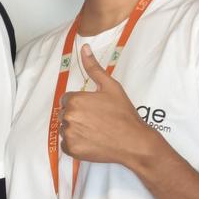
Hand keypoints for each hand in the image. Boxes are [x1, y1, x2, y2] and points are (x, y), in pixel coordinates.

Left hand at [60, 46, 155, 167]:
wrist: (133, 142)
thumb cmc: (124, 113)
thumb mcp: (111, 86)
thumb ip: (94, 68)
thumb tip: (84, 48)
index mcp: (75, 100)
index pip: (67, 99)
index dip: (81, 103)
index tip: (94, 109)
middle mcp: (68, 117)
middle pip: (65, 114)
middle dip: (77, 115)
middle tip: (97, 120)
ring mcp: (69, 135)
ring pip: (65, 129)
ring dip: (76, 129)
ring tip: (95, 131)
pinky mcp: (71, 150)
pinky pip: (66, 144)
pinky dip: (76, 143)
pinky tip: (91, 141)